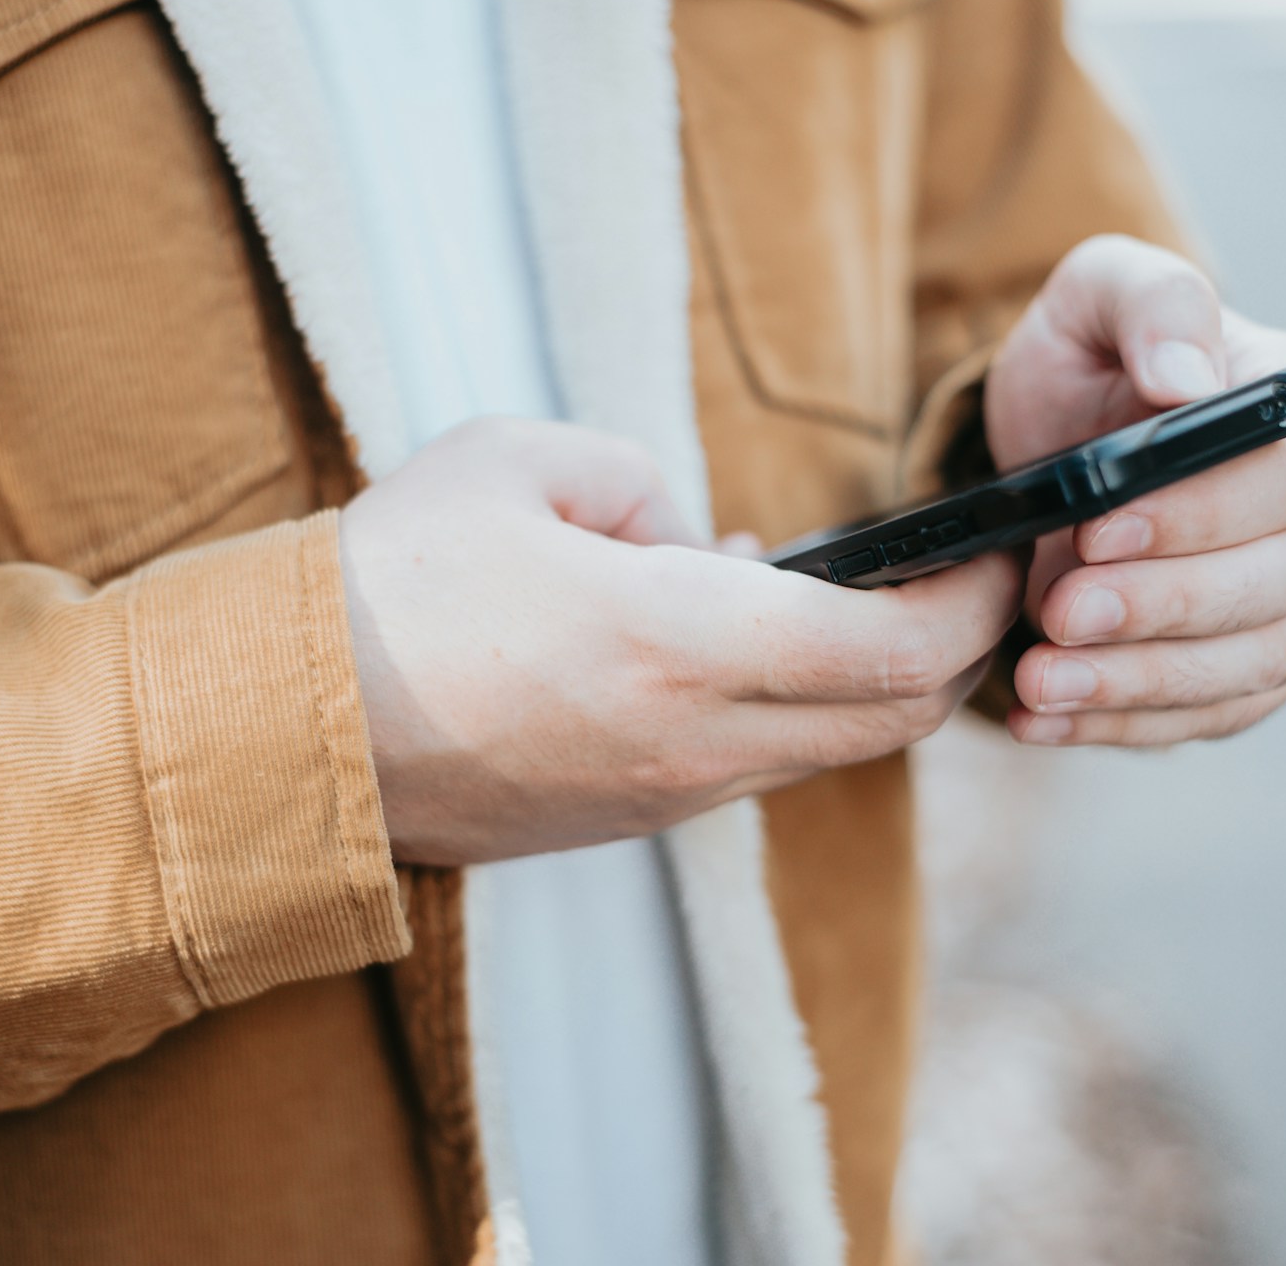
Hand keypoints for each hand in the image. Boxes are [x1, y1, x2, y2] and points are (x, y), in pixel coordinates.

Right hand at [338, 418, 1022, 863]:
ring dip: (868, 684)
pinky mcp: (626, 822)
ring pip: (826, 751)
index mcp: (678, 638)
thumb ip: (643, 483)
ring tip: (851, 598)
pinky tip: (746, 645)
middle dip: (954, 651)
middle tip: (964, 580)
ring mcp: (664, 797)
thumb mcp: (519, 462)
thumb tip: (699, 540)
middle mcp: (692, 740)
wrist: (288, 730)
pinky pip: (752, 768)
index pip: (894, 648)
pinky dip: (790, 710)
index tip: (998, 551)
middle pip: (891, 719)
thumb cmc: (392, 581)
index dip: (972, 601)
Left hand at [983, 235, 1285, 745]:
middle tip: (1057, 616)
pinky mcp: (1260, 664)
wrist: (1064, 446)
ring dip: (1141, 683)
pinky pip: (1219, 714)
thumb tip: (1187, 378)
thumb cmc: (1093, 363)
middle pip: (1284, 580)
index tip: (1095, 531)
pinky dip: (1130, 726)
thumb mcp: (1095, 299)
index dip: (1198, 512)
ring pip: (1257, 662)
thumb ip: (1149, 306)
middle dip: (1164, 607)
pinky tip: (1047, 723)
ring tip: (1038, 681)